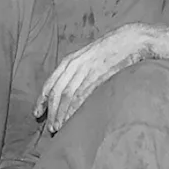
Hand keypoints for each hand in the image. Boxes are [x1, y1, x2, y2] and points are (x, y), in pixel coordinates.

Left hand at [34, 24, 148, 132]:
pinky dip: (75, 109)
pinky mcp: (99, 76)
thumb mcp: (89, 55)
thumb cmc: (112, 48)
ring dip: (61, 114)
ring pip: (67, 97)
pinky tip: (72, 120)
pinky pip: (82, 96)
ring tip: (59, 128)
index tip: (37, 113)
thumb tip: (70, 87)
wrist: (131, 39)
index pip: (50, 84)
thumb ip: (78, 68)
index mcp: (70, 60)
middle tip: (50, 128)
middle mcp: (75, 66)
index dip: (42, 101)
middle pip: (57, 93)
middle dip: (52, 112)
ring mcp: (87, 71)